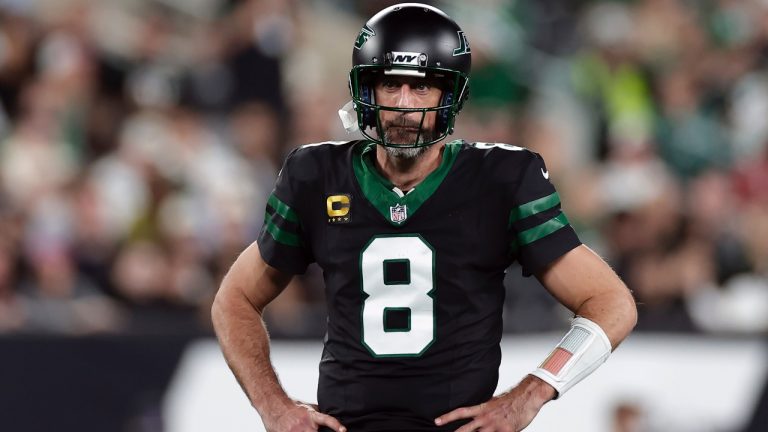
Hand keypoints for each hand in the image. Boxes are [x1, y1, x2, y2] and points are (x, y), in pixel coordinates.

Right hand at [262, 401, 345, 431]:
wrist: (274, 406)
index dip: (335, 425)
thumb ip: (318, 415)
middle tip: (315, 430)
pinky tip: (296, 431)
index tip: (343, 430)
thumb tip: (330, 421)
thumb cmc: (292, 407)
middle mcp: (304, 424)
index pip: (327, 419)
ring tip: (303, 430)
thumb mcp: (308, 409)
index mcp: (311, 416)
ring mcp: (295, 431)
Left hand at [434, 375, 554, 431]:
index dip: (448, 417)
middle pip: (466, 429)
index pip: (461, 412)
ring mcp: (495, 426)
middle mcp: (486, 418)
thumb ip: (484, 410)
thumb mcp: (493, 403)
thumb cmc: (511, 400)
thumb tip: (476, 415)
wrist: (527, 396)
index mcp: (482, 409)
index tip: (437, 421)